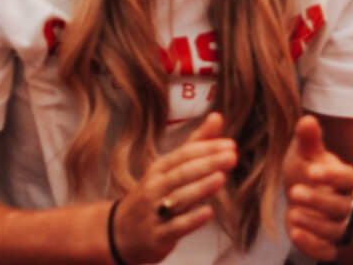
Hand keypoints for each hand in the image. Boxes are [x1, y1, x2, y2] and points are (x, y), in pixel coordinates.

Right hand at [113, 113, 237, 262]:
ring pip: (179, 197)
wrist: (121, 233)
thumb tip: (217, 116)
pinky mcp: (158, 235)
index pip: (183, 155)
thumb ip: (195, 144)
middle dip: (207, 163)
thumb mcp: (168, 169)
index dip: (206, 149)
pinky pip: (176, 227)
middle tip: (231, 156)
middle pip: (182, 173)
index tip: (230, 144)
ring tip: (221, 177)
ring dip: (200, 187)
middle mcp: (155, 188)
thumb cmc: (153, 196)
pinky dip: (192, 219)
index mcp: (159, 169)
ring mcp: (155, 212)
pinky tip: (208, 212)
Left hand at [281, 115, 352, 260]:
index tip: (312, 170)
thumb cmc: (309, 172)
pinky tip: (294, 233)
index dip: (332, 175)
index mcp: (346, 180)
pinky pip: (327, 252)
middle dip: (318, 201)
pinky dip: (313, 246)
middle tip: (294, 192)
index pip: (348, 179)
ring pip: (335, 231)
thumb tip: (306, 120)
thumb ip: (308, 140)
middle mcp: (347, 205)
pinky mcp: (328, 245)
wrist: (309, 199)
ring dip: (314, 224)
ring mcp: (339, 227)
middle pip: (341, 207)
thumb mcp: (308, 154)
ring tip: (292, 213)